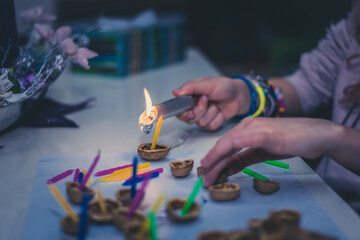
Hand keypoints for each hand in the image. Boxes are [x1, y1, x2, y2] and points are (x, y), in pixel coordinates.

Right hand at [172, 77, 250, 129]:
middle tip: (207, 100)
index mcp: (190, 96)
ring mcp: (202, 115)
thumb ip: (191, 88)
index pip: (179, 109)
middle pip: (189, 118)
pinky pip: (210, 126)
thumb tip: (176, 92)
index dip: (183, 113)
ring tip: (216, 104)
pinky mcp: (211, 122)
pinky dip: (217, 118)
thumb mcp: (207, 84)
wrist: (239, 95)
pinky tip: (220, 111)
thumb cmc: (224, 86)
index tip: (191, 111)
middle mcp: (194, 107)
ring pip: (201, 123)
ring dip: (211, 113)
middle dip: (200, 110)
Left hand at [200, 117, 342, 186]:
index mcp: (246, 128)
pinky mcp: (264, 133)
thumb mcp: (261, 153)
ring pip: (228, 143)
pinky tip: (221, 158)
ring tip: (208, 174)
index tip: (206, 173)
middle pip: (223, 145)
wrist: (316, 135)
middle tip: (203, 179)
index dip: (214, 159)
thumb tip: (227, 169)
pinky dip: (229, 149)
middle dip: (212, 163)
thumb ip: (243, 159)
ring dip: (216, 160)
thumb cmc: (290, 141)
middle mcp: (247, 125)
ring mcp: (255, 127)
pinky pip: (242, 140)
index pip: (225, 145)